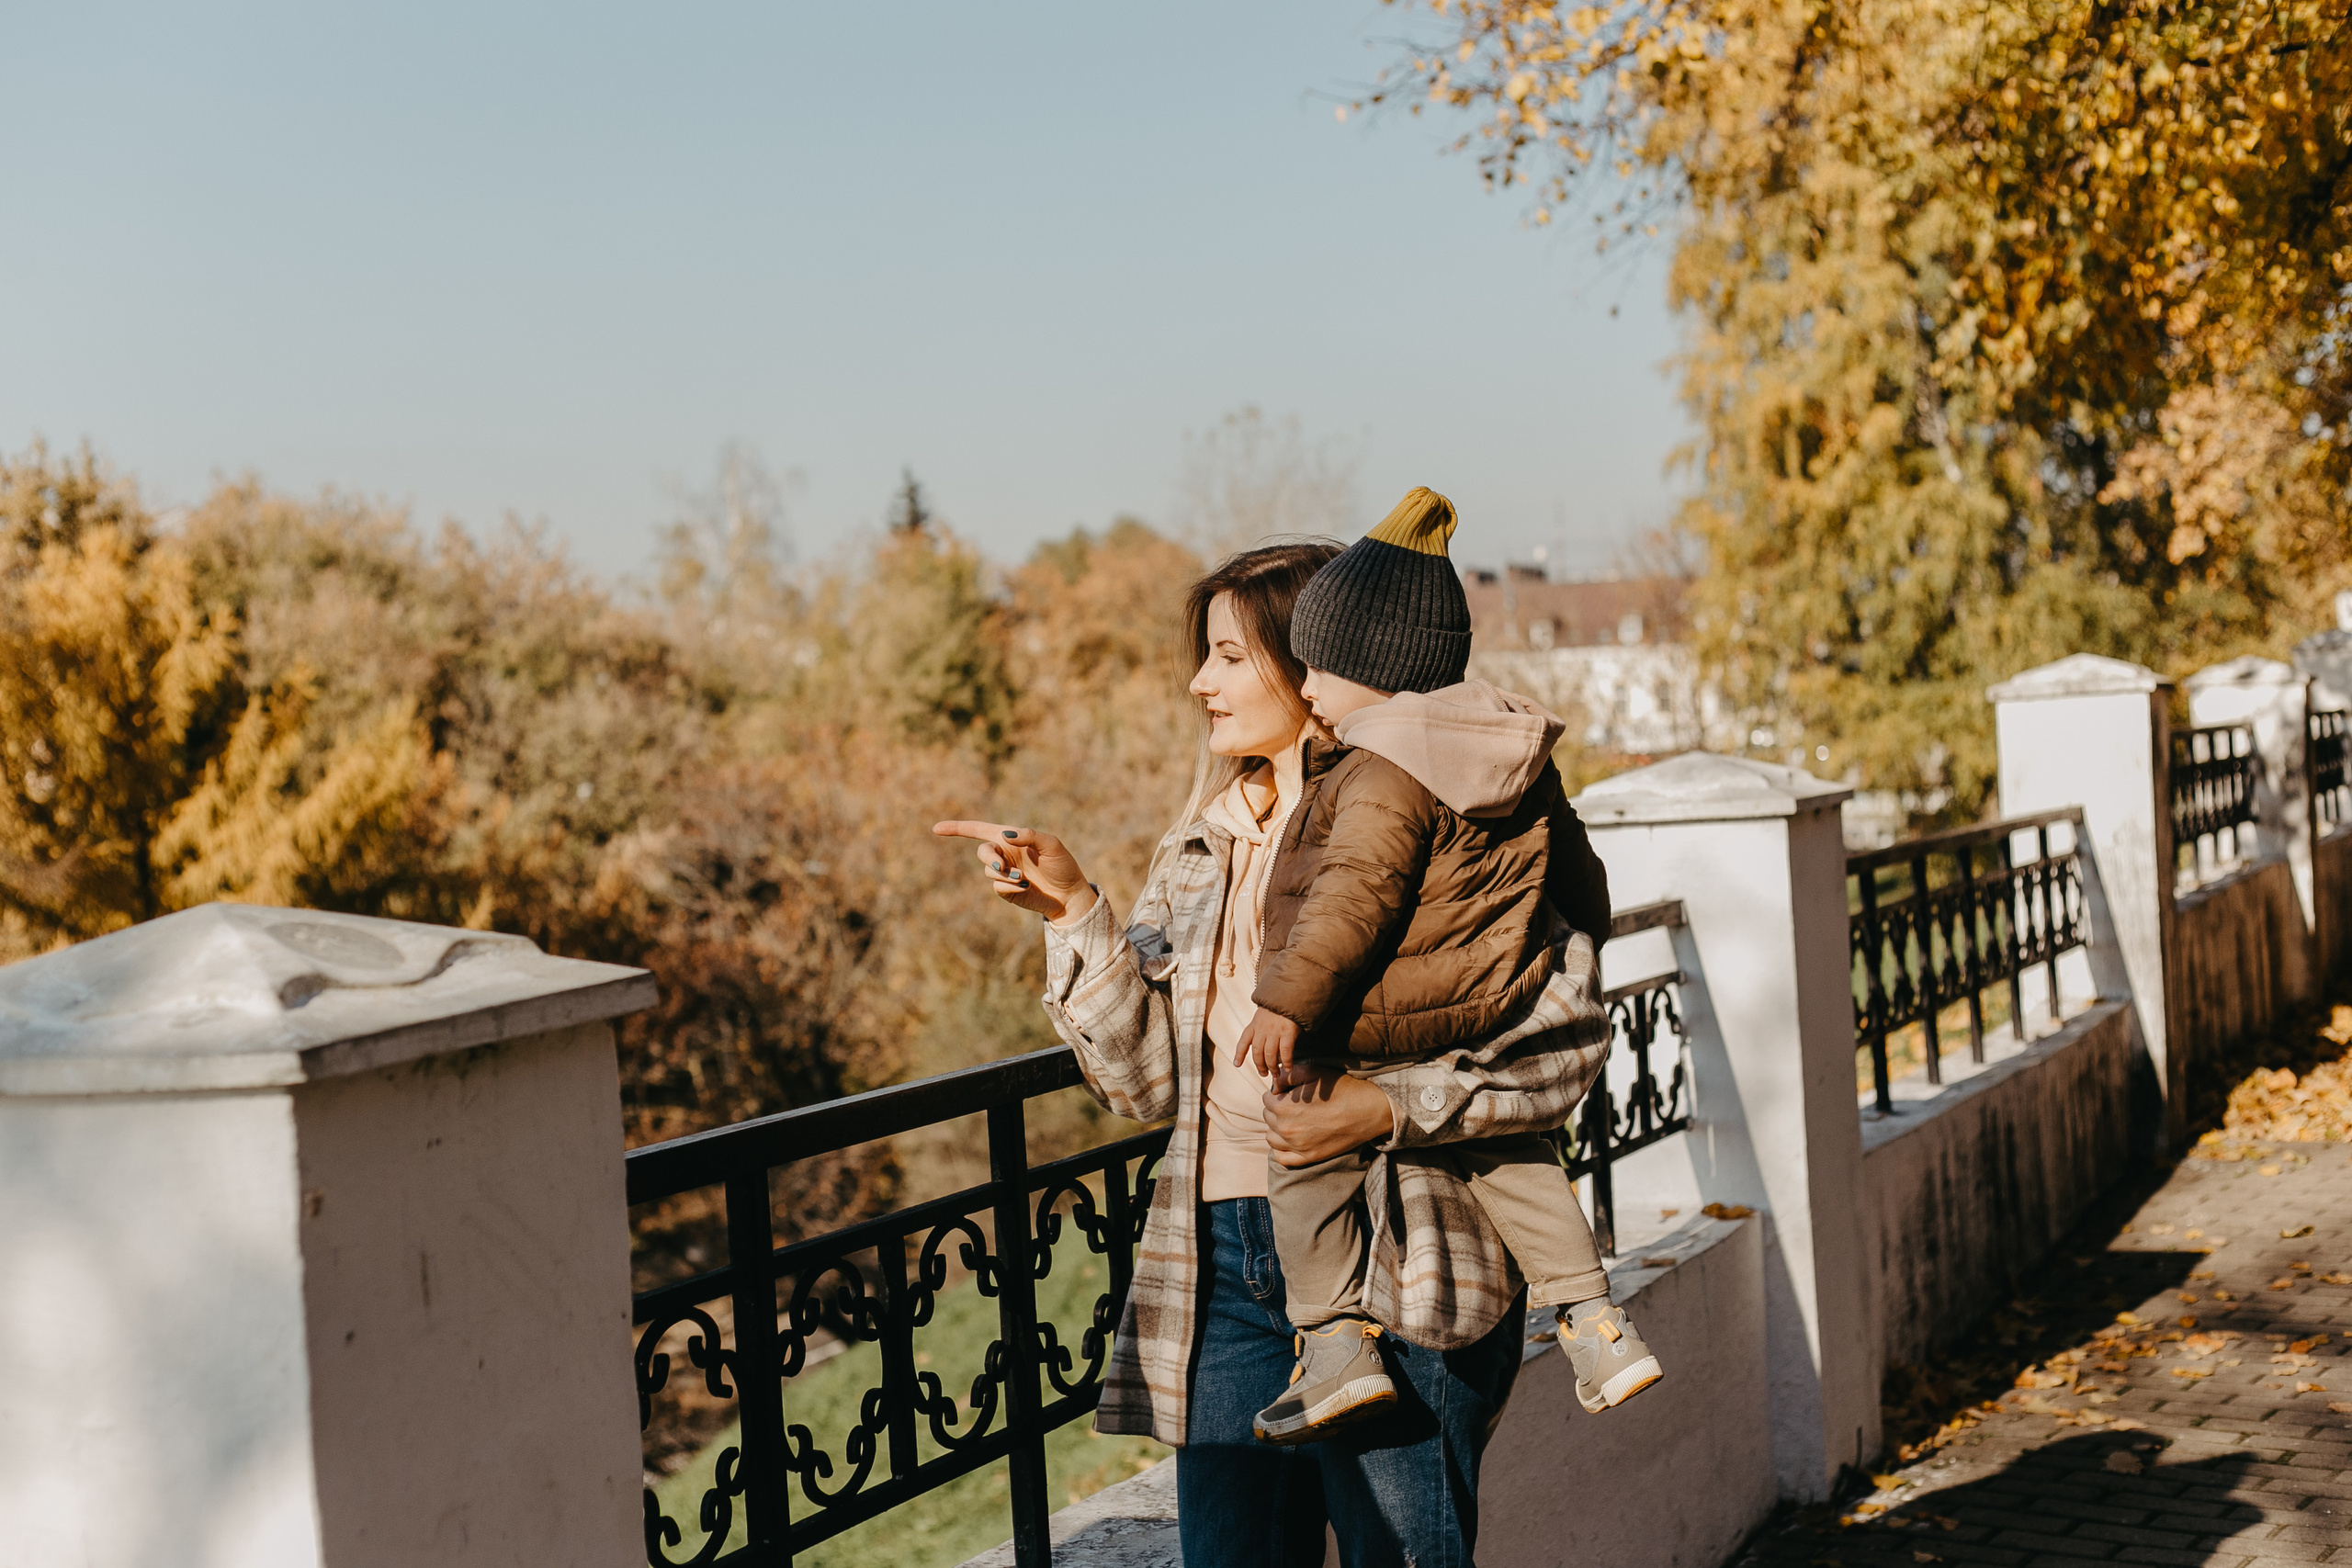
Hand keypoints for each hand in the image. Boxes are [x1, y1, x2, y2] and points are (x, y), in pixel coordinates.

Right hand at [931, 820, 1097, 923]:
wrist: (1069, 895)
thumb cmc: (1062, 865)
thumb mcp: (1051, 845)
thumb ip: (1030, 835)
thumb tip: (1006, 835)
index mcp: (1011, 837)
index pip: (979, 830)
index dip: (957, 828)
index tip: (936, 828)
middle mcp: (1005, 853)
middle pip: (982, 851)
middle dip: (989, 858)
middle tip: (1002, 866)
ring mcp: (1004, 873)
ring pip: (989, 870)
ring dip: (1003, 874)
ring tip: (1022, 878)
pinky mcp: (1006, 890)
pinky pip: (998, 886)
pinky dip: (1010, 886)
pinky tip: (1025, 887)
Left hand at [1235, 1007, 1299, 1075]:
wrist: (1290, 994)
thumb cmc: (1279, 1005)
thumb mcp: (1263, 1013)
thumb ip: (1261, 1026)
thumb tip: (1263, 1041)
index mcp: (1254, 1024)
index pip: (1243, 1041)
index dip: (1239, 1054)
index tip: (1237, 1064)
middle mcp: (1262, 1029)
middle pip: (1257, 1053)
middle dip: (1260, 1066)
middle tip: (1264, 1074)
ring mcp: (1275, 1032)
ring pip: (1270, 1055)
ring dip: (1272, 1067)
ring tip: (1275, 1074)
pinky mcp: (1287, 1033)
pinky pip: (1285, 1052)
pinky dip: (1286, 1062)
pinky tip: (1288, 1068)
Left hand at [1262, 1069, 1397, 1168]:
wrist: (1368, 1110)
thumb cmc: (1341, 1088)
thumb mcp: (1313, 1071)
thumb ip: (1287, 1075)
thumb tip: (1274, 1086)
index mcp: (1284, 1107)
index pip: (1266, 1099)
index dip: (1278, 1092)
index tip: (1291, 1091)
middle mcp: (1287, 1129)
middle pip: (1268, 1117)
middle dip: (1277, 1108)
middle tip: (1296, 1104)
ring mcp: (1297, 1146)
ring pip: (1271, 1137)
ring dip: (1277, 1127)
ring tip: (1294, 1119)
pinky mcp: (1308, 1158)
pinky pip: (1281, 1157)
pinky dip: (1281, 1148)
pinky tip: (1291, 1138)